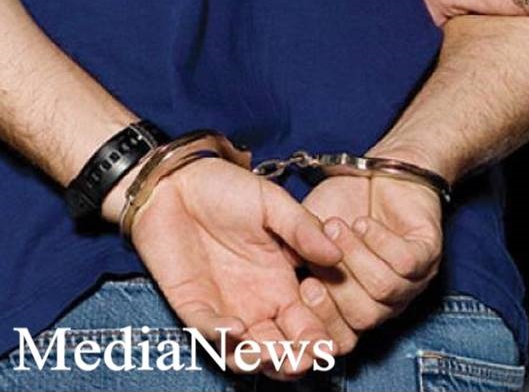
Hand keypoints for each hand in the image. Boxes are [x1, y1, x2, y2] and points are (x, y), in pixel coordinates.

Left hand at [129, 158, 341, 378]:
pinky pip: (206, 330)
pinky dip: (220, 337)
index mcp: (284, 282)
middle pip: (280, 348)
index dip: (318, 339)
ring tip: (270, 356)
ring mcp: (225, 307)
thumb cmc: (227, 189)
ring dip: (258, 361)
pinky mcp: (191, 304)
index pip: (308, 324)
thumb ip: (304, 230)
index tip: (329, 345)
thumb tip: (337, 255)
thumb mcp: (274, 204)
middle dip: (293, 361)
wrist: (176, 181)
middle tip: (301, 361)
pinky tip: (236, 329)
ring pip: (243, 352)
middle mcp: (257, 303)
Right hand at [299, 165, 442, 338]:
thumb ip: (293, 264)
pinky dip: (380, 242)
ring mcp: (412, 279)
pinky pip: (406, 262)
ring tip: (335, 228)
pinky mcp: (428, 252)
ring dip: (356, 257)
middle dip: (338, 289)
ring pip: (385, 289)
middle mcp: (388, 301)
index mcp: (357, 306)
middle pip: (365, 318)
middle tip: (316, 257)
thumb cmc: (340, 206)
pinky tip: (364, 224)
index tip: (303, 287)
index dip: (322, 320)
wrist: (378, 171)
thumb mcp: (304, 236)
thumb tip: (274, 294)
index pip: (343, 337)